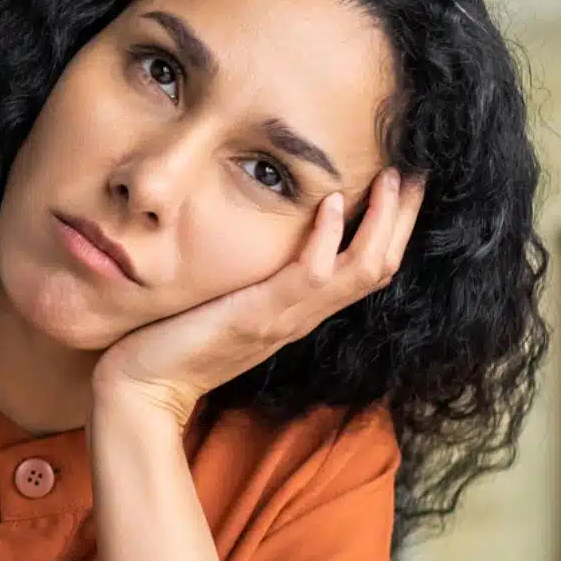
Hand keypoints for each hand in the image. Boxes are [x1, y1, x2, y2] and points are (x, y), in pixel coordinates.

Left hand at [92, 168, 425, 425]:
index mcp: (300, 309)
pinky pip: (310, 276)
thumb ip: (250, 276)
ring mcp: (285, 318)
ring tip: (393, 177)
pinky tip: (332, 202)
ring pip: (361, 270)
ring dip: (383, 222)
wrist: (141, 390)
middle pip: (380, 266)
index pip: (368, 267)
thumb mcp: (226, 299)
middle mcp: (303, 314)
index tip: (406, 182)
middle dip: (405, 217)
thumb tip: (257, 232)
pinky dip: (327, 237)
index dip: (395, 226)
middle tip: (419, 170)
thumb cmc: (174, 340)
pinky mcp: (257, 317)